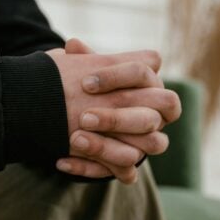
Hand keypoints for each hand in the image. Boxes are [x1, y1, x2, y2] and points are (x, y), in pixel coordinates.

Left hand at [48, 39, 180, 182]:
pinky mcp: (131, 166)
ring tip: (74, 139)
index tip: (85, 83)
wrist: (80, 118)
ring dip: (107, 146)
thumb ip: (83, 60)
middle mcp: (157, 114)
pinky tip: (61, 161)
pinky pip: (122, 173)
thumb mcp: (86, 72)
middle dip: (117, 118)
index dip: (118, 77)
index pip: (146, 73)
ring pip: (147, 147)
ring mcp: (149, 142)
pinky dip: (90, 168)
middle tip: (83, 117)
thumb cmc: (90, 89)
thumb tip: (72, 46)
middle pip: (151, 116)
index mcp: (150, 84)